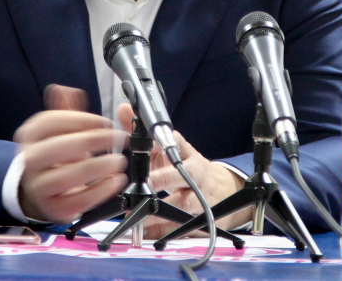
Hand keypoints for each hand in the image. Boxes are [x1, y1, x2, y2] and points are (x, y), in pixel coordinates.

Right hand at [15, 85, 128, 222]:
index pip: (50, 122)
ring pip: (65, 177)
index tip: (105, 121)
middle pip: (57, 148)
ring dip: (97, 167)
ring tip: (119, 161)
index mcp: (29, 135)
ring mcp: (39, 187)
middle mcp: (28, 161)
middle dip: (92, 141)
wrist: (42, 189)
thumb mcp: (60, 130)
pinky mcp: (54, 209)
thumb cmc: (58, 154)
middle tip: (118, 138)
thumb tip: (65, 90)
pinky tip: (115, 181)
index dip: (80, 119)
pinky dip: (99, 192)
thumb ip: (66, 109)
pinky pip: (76, 202)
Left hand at [116, 104, 251, 238]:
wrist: (219, 190)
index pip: (176, 143)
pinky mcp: (197, 219)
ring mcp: (198, 197)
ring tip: (139, 214)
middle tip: (147, 182)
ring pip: (182, 204)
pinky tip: (145, 232)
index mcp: (185, 153)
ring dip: (160, 211)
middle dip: (164, 178)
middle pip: (182, 174)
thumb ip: (140, 131)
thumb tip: (122, 109)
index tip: (151, 145)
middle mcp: (193, 173)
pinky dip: (161, 230)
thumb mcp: (165, 148)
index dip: (164, 144)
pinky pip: (179, 227)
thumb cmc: (183, 167)